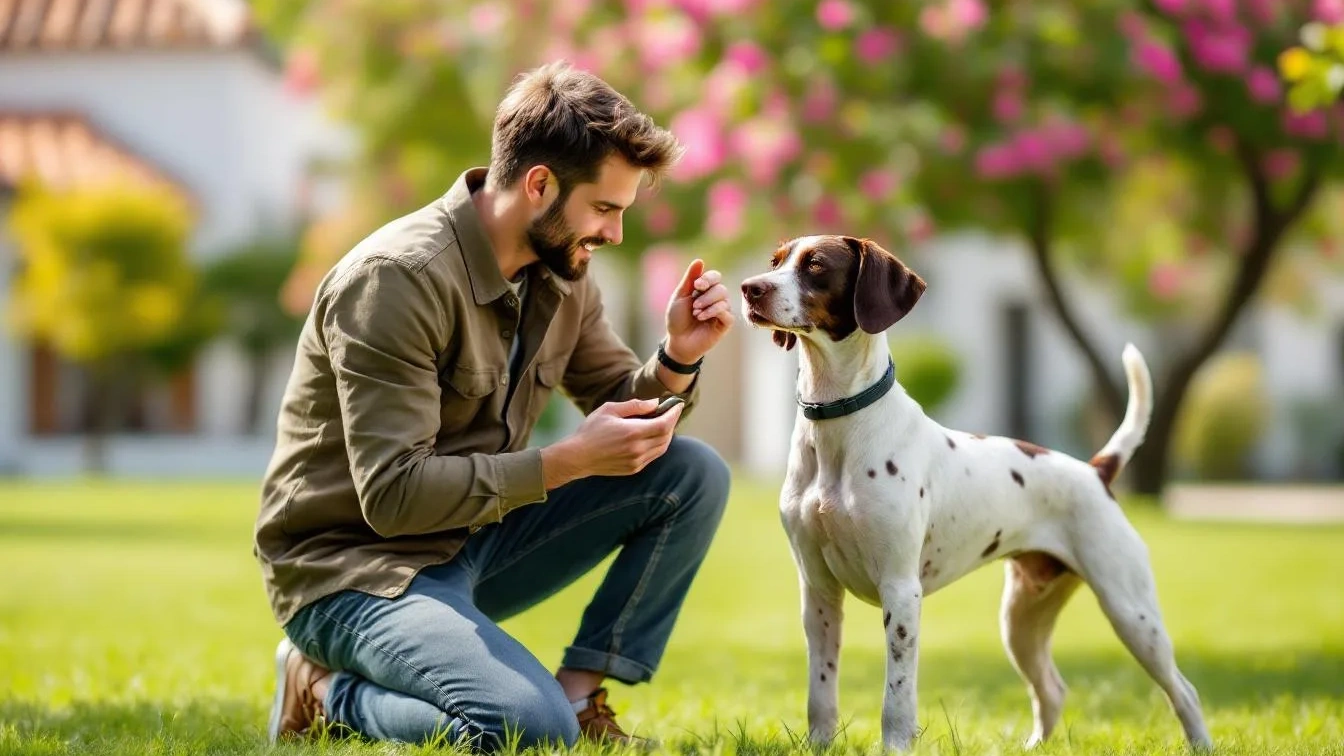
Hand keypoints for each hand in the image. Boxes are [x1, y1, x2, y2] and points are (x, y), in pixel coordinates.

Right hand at [540, 398, 683, 487]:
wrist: (577, 457)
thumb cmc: (591, 430)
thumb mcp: (610, 410)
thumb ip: (634, 406)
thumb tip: (655, 403)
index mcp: (633, 433)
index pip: (664, 424)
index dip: (674, 413)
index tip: (677, 404)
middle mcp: (638, 449)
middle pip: (667, 436)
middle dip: (671, 422)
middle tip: (669, 411)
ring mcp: (637, 462)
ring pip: (662, 448)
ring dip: (666, 435)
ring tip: (662, 422)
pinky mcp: (634, 469)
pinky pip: (653, 456)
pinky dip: (658, 445)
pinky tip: (651, 436)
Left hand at [663, 259, 733, 364]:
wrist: (678, 341)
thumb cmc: (677, 319)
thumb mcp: (680, 296)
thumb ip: (690, 279)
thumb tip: (699, 260)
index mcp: (705, 290)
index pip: (715, 276)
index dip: (708, 279)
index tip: (696, 286)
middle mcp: (716, 299)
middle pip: (720, 288)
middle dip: (706, 295)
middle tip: (694, 306)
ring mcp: (722, 311)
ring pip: (724, 298)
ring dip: (708, 304)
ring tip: (695, 313)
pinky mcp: (725, 324)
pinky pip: (727, 312)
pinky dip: (713, 312)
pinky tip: (702, 318)